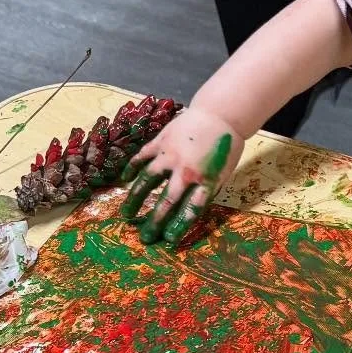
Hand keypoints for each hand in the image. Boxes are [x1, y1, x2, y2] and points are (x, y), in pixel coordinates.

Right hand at [119, 106, 241, 245]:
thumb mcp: (223, 173)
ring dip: (136, 198)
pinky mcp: (162, 140)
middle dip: (155, 221)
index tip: (167, 239)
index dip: (179, 226)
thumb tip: (188, 212)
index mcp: (205, 180)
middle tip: (145, 237)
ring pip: (149, 179)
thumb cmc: (225, 146)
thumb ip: (206, 191)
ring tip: (127, 214)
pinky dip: (133, 167)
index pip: (190, 209)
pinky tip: (125, 179)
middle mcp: (187, 170)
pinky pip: (143, 156)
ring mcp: (171, 154)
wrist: (221, 113)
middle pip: (168, 200)